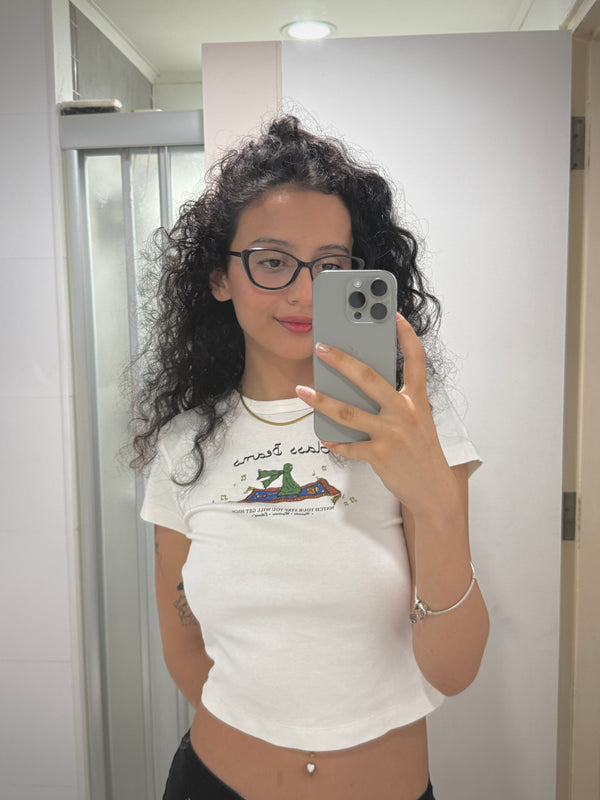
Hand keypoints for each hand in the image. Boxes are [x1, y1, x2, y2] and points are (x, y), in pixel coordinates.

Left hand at [297, 314, 457, 516]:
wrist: (433, 490)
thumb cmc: (421, 452)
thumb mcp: (417, 421)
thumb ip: (396, 403)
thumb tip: (360, 388)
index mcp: (417, 400)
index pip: (415, 360)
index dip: (406, 336)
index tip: (393, 315)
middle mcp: (405, 412)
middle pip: (369, 378)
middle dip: (342, 360)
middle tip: (322, 347)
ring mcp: (392, 433)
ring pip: (348, 412)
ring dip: (321, 401)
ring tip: (303, 391)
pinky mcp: (380, 454)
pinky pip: (349, 446)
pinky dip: (335, 442)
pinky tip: (325, 438)